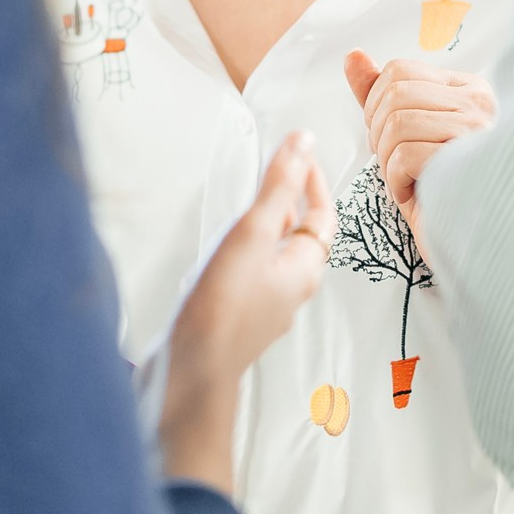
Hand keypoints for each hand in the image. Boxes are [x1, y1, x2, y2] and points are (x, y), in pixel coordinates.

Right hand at [160, 133, 332, 490]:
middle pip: (301, 236)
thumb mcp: (253, 234)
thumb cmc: (222, 308)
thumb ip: (278, 186)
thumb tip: (304, 140)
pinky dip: (244, 250)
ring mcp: (264, 307)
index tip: (299, 153)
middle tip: (273, 169)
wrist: (189, 373)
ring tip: (246, 199)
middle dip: (290, 200)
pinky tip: (219, 247)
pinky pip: (250, 274)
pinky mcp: (236, 318)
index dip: (314, 181)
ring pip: (273, 255)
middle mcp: (290, 290)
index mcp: (304, 269)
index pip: (324, 216)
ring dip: (266, 224)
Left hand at [342, 50, 496, 241]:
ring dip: (387, 159)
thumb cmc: (439, 189)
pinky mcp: (470, 160)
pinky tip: (416, 194)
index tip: (387, 138)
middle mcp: (479, 102)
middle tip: (394, 164)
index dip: (376, 105)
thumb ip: (379, 94)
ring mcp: (478, 130)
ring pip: (397, 123)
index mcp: (467, 90)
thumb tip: (353, 56)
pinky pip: (406, 155)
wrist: (474, 241)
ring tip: (406, 180)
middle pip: (394, 93)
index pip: (399, 70)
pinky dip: (397, 181)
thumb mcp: (404, 136)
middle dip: (377, 133)